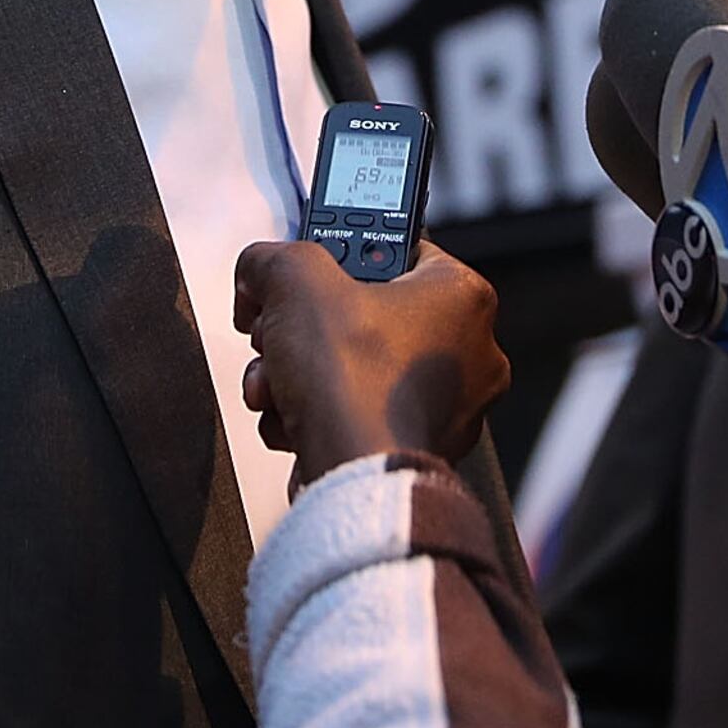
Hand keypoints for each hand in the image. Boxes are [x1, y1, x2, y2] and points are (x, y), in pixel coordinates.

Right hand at [233, 240, 509, 487]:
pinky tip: (292, 419)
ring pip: (352, 370)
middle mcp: (468, 353)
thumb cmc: (355, 387)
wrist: (355, 479)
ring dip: (299, 374)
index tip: (309, 268)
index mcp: (462, 297)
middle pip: (362, 317)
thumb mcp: (295, 281)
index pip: (398, 249)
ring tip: (277, 383)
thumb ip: (273, 259)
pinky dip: (315, 415)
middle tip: (280, 332)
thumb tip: (258, 269)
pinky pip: (354, 415)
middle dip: (303, 329)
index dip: (339, 257)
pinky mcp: (414, 449)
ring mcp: (445, 407)